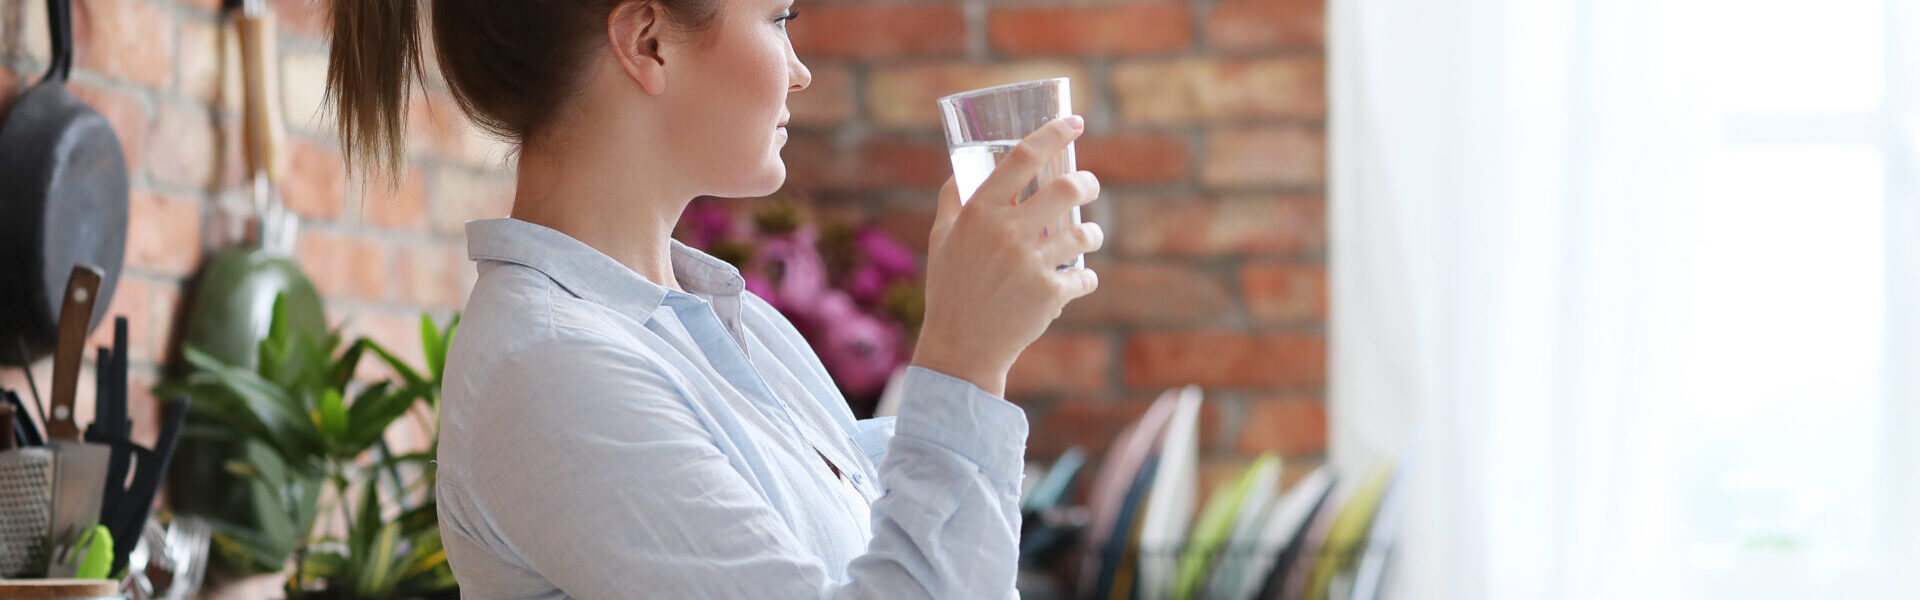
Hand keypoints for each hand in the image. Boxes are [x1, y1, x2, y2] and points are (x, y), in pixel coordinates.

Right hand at [912, 115, 1104, 396]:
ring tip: (1087, 235)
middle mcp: (1006, 232)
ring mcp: (1030, 263)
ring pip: (1084, 232)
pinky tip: (1079, 281)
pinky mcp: (1049, 293)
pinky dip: (1085, 279)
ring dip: (1091, 232)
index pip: (1021, 159)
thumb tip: (961, 167)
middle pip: (1066, 189)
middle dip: (1087, 183)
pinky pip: (1084, 277)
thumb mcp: (940, 240)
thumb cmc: (950, 290)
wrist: (961, 348)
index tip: (1074, 122)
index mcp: (979, 212)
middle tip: (1088, 186)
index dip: (1052, 134)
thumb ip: (952, 201)